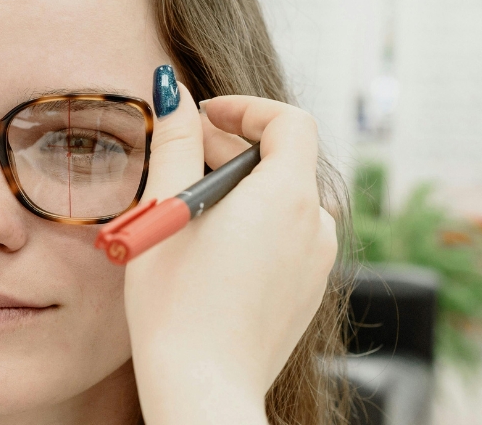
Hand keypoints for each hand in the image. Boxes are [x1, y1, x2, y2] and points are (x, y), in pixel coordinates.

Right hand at [124, 83, 336, 423]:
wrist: (203, 388)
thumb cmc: (176, 303)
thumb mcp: (166, 210)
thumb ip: (173, 141)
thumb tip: (172, 92)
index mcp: (286, 196)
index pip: (289, 121)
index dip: (246, 108)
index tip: (204, 116)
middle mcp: (313, 225)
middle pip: (282, 161)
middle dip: (230, 148)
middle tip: (180, 155)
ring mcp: (315, 262)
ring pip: (282, 200)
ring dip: (241, 188)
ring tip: (190, 205)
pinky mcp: (306, 292)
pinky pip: (285, 237)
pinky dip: (253, 223)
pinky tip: (210, 246)